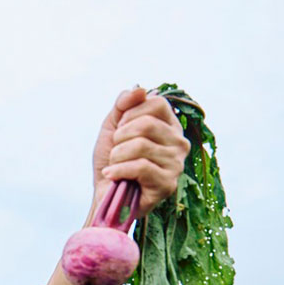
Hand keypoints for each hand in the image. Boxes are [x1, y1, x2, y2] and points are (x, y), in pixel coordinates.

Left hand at [91, 86, 189, 215]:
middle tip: (116, 152)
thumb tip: (139, 89)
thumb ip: (123, 104)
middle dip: (120, 138)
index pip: (156, 103)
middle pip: (147, 124)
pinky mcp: (168, 184)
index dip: (130, 115)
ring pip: (141, 146)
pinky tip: (114, 176)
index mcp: (170, 126)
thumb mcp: (113, 127)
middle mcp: (179, 143)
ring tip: (115, 165)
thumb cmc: (111, 160)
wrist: (104, 195)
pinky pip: (141, 167)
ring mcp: (176, 164)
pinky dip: (119, 170)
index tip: (120, 131)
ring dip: (117, 156)